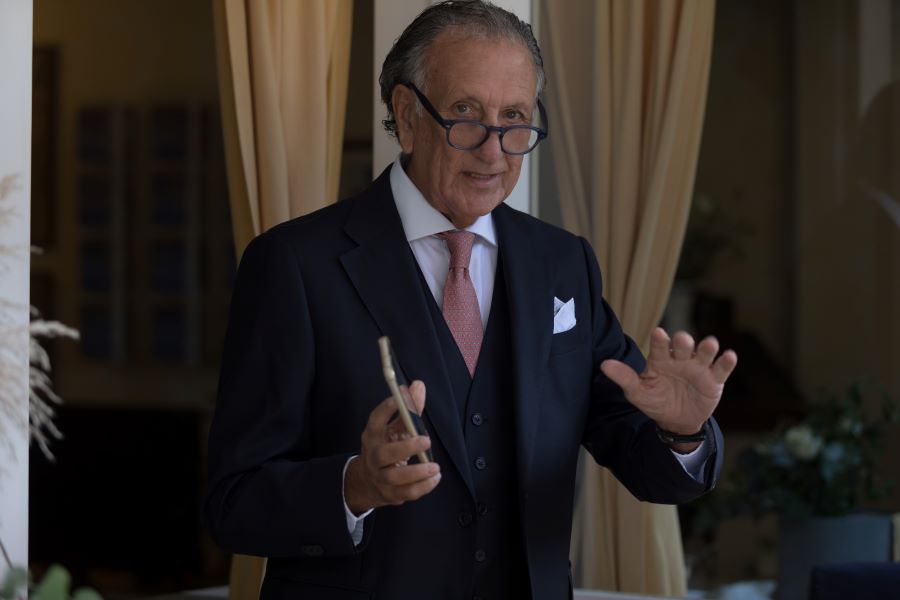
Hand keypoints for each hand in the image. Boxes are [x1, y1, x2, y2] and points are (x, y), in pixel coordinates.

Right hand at [344, 380, 440, 514]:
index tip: (398, 398)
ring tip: (435, 467)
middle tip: (426, 440)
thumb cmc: (387, 447)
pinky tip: (435, 477)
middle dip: (406, 447)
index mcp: (373, 436)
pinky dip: (423, 487)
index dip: (386, 409)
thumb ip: (409, 408)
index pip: (375, 421)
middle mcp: (373, 456)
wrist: (368, 481)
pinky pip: (407, 493)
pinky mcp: (390, 494)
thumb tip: (419, 385)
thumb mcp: (395, 427)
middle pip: (384, 454)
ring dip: (417, 472)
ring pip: (395, 477)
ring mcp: (380, 477)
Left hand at [600, 328, 736, 450]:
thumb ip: (624, 378)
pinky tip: (729, 356)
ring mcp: (699, 368)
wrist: (676, 421)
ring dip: (708, 347)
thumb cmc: (655, 401)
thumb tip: (603, 365)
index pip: (660, 347)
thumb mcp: (638, 392)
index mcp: (661, 359)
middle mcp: (681, 359)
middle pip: (684, 347)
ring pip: (705, 353)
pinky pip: (722, 369)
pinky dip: (726, 361)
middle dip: (684, 342)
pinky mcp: (714, 379)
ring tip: (711, 343)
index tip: (658, 333)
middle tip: (683, 339)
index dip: (660, 340)